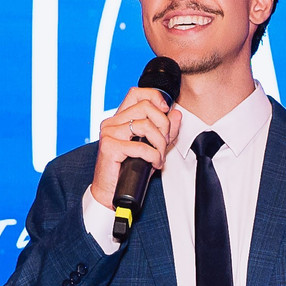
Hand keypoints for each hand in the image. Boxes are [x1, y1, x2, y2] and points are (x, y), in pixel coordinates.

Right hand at [90, 86, 183, 209]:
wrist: (110, 192)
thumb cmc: (127, 170)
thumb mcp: (152, 147)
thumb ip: (164, 130)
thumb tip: (176, 114)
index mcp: (120, 118)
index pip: (136, 93)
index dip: (154, 97)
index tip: (166, 110)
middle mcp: (112, 122)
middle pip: (146, 107)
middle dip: (163, 125)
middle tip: (163, 143)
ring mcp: (109, 133)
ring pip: (146, 125)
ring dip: (159, 144)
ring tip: (159, 157)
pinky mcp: (110, 147)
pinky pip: (141, 146)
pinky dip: (153, 156)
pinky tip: (153, 164)